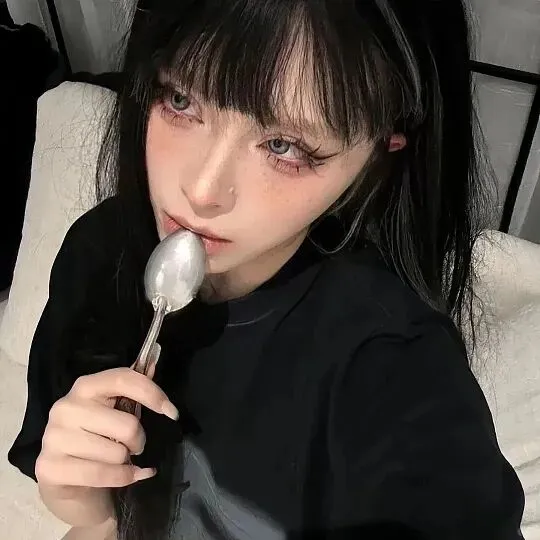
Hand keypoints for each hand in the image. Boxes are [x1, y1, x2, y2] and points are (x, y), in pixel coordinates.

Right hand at [36, 367, 178, 488]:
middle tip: (133, 446)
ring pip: (117, 453)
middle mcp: (66, 407)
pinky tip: (127, 475)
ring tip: (118, 460)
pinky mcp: (51, 468)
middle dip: (138, 440)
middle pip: (127, 425)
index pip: (123, 379)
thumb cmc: (98, 438)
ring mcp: (54, 438)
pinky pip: (104, 474)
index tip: (172, 412)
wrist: (66, 481)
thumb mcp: (116, 411)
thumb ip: (133, 389)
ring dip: (126, 461)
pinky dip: (123, 477)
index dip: (152, 393)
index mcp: (85, 387)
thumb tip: (152, 363)